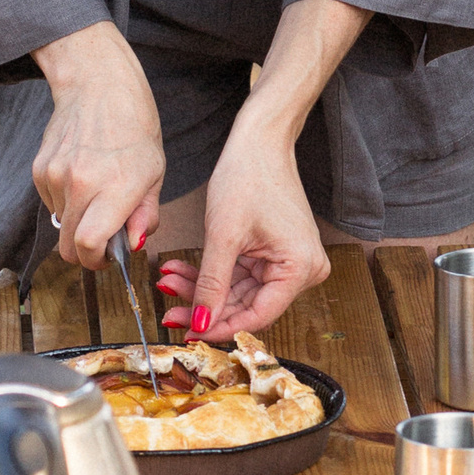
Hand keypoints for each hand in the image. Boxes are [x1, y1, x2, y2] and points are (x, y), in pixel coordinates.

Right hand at [30, 22, 163, 268]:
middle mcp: (81, 184)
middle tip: (103, 237)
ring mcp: (55, 177)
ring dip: (76, 223)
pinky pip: (50, 205)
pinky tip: (82, 177)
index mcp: (115, 188)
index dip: (96, 261)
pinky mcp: (39, 170)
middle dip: (86, 251)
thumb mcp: (155, 173)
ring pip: (59, 227)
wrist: (99, 86)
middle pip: (68, 247)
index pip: (88, 246)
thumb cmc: (135, 128)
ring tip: (97, 193)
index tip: (108, 256)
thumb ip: (146, 215)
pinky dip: (65, 203)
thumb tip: (133, 246)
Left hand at [167, 114, 330, 341]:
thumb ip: (212, 284)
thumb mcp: (223, 236)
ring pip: (239, 291)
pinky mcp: (276, 254)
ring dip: (203, 288)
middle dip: (205, 305)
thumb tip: (201, 323)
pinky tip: (182, 270)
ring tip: (170, 280)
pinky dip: (211, 273)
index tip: (190, 331)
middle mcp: (303, 269)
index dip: (221, 326)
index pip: (258, 315)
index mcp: (300, 268)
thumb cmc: (249, 176)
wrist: (259, 142)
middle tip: (170, 311)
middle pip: (247, 305)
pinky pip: (240, 274)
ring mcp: (290, 262)